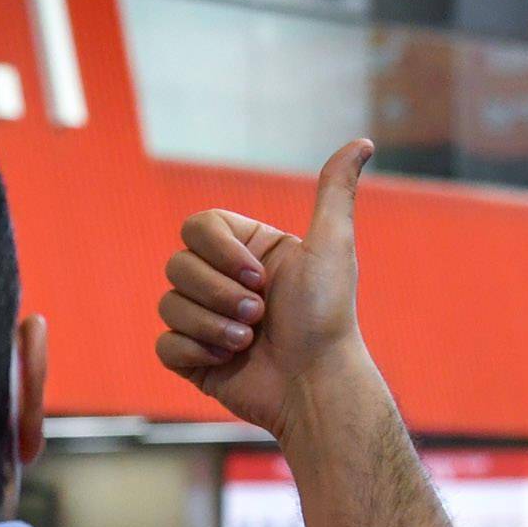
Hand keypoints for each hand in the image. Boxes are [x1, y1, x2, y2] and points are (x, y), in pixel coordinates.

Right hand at [156, 137, 373, 440]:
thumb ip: (334, 192)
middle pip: (177, 266)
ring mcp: (202, 320)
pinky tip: (228, 359)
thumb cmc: (326, 317)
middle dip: (219, 294)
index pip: (197, 227)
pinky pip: (164, 344)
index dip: (219, 251)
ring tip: (247, 341)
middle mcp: (220, 282)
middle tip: (260, 314)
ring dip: (211, 325)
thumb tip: (362, 142)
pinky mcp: (190, 358)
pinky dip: (196, 351)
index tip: (258, 275)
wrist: (314, 384)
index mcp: (247, 252)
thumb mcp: (332, 246)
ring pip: (168, 305)